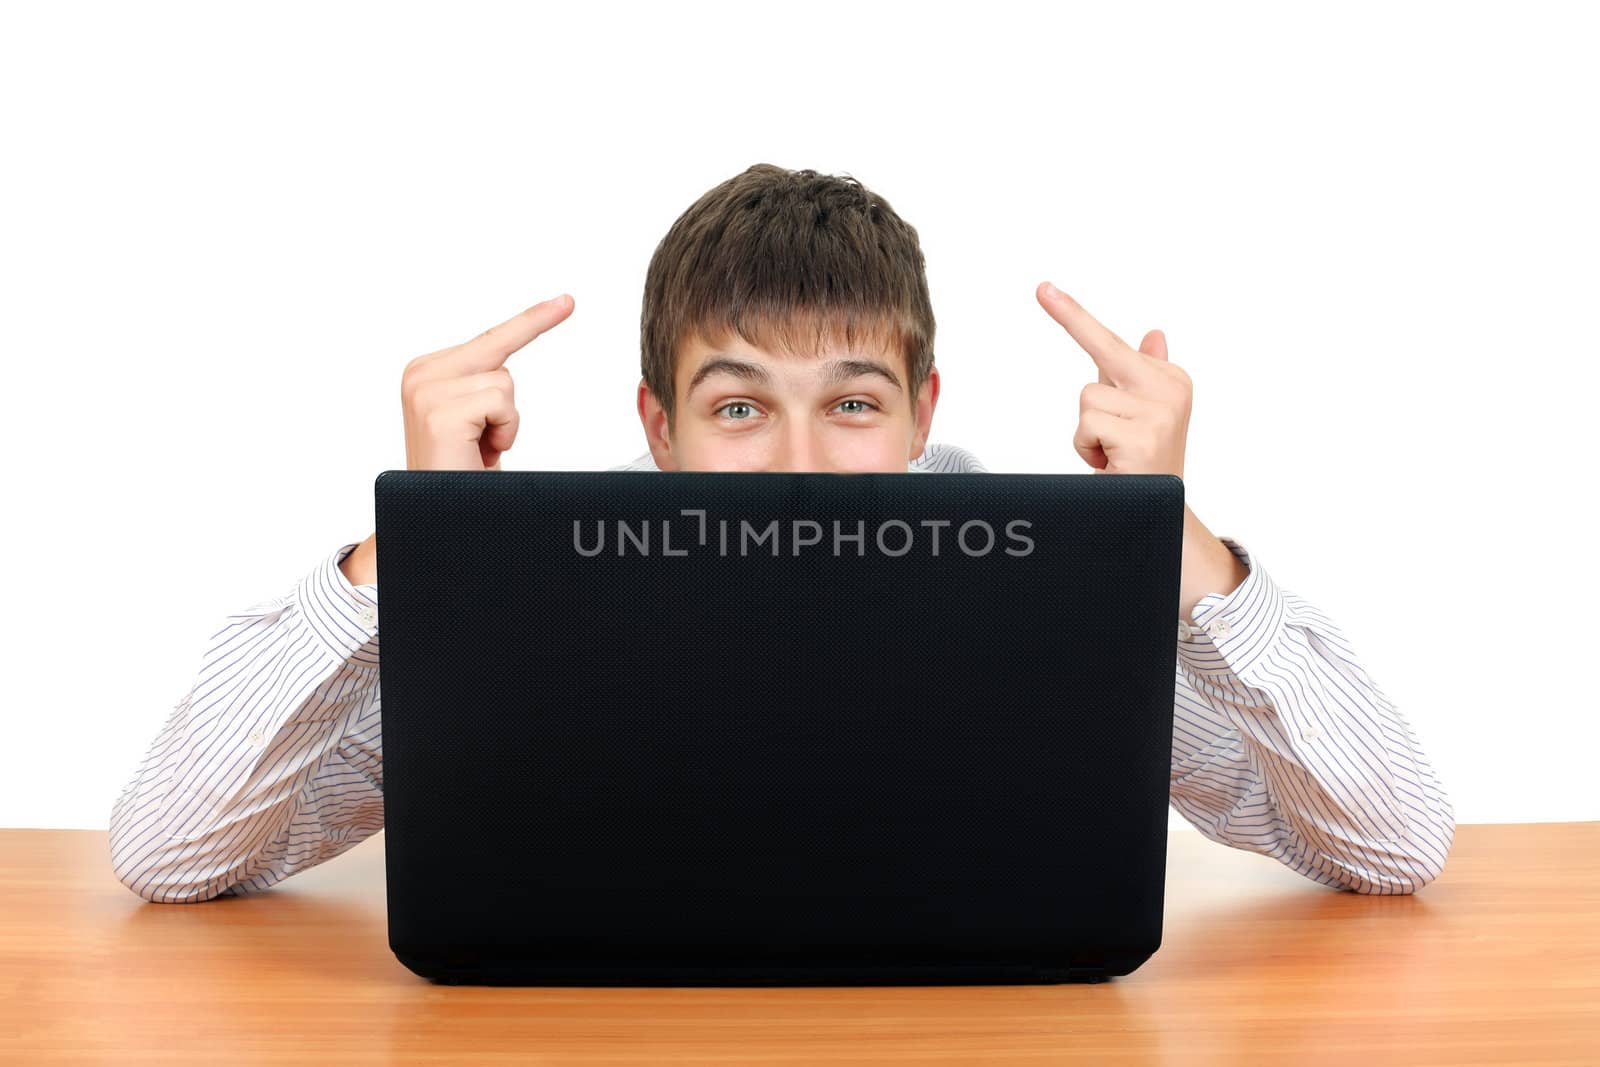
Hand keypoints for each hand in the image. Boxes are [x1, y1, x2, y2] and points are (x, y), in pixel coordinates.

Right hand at [400, 294, 573, 470]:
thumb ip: (483, 384)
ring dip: (504, 423)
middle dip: (506, 404)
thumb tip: (506, 370)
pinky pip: (501, 403)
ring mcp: (426, 390)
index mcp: (426, 370)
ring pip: (504, 384)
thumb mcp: (475, 419)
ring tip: (476, 449)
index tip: (567, 301)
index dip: (532, 320)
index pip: (490, 339)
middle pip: (500, 359)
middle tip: (483, 441)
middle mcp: (419, 373)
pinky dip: (502, 432)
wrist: (443, 515)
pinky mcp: (439, 412)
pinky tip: (475, 451)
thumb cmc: (463, 471)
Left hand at [1035, 282, 1190, 479]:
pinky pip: (1086, 426)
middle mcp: (1170, 388)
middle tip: (1041, 288)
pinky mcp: (1143, 436)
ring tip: (1112, 453)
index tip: (1044, 288)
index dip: (1075, 315)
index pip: (1112, 342)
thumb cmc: (1141, 463)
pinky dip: (1087, 449)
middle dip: (1071, 317)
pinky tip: (1112, 463)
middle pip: (1103, 350)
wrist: (1159, 515)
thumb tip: (1153, 334)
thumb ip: (1139, 373)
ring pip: (1086, 399)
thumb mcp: (1141, 414)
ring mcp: (1159, 411)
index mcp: (1169, 377)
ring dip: (1087, 432)